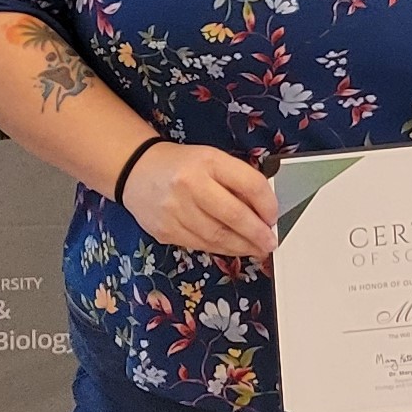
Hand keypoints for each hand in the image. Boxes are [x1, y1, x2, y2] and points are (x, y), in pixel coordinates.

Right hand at [119, 142, 277, 258]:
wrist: (137, 170)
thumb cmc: (184, 166)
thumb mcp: (214, 161)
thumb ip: (239, 181)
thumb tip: (265, 212)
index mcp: (208, 162)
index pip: (250, 184)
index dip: (268, 205)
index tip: (274, 217)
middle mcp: (189, 184)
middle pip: (234, 215)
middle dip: (258, 234)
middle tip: (270, 243)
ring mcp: (174, 210)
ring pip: (217, 236)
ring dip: (242, 247)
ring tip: (256, 249)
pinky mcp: (164, 230)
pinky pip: (200, 245)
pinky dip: (221, 250)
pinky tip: (233, 249)